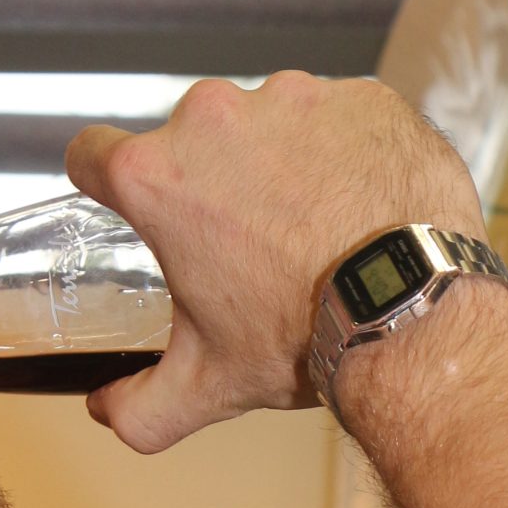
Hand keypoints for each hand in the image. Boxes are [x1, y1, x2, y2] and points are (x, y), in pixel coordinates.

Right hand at [63, 71, 485, 452]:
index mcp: (159, 176)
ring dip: (278, 162)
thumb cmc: (308, 337)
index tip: (133, 202)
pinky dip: (342, 152)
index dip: (104, 182)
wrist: (414, 313)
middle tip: (245, 241)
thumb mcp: (207, 385)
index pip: (92, 152)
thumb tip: (107, 411)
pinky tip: (360, 206)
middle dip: (211, 181)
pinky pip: (337, 116)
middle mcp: (216, 119)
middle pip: (190, 140)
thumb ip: (137, 407)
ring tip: (313, 226)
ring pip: (267, 123)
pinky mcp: (361, 96)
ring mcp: (294, 97)